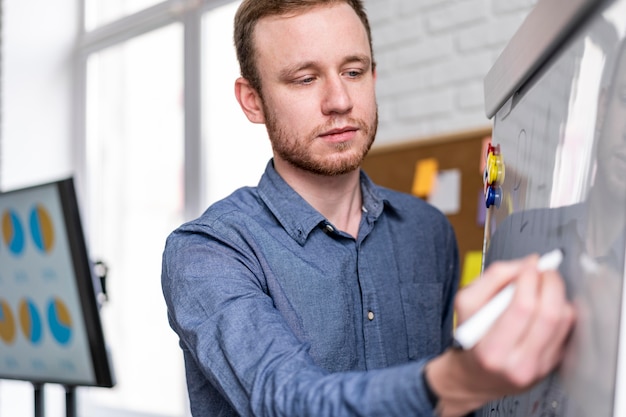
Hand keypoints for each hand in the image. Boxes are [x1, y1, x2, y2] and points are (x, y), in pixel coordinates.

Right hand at [425, 254, 575, 416]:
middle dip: (550, 283)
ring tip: (545, 285)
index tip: (530, 263)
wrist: (477, 376)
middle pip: (548, 314)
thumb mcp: (466, 305)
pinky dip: (561, 309)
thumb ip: (491, 279)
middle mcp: (518, 364)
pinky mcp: (552, 366)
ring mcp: (539, 368)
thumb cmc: (471, 338)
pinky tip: (548, 303)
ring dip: (558, 294)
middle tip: (544, 270)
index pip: (521, 308)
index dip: (529, 279)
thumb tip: (525, 265)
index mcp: (492, 350)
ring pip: (563, 321)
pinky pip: (567, 330)